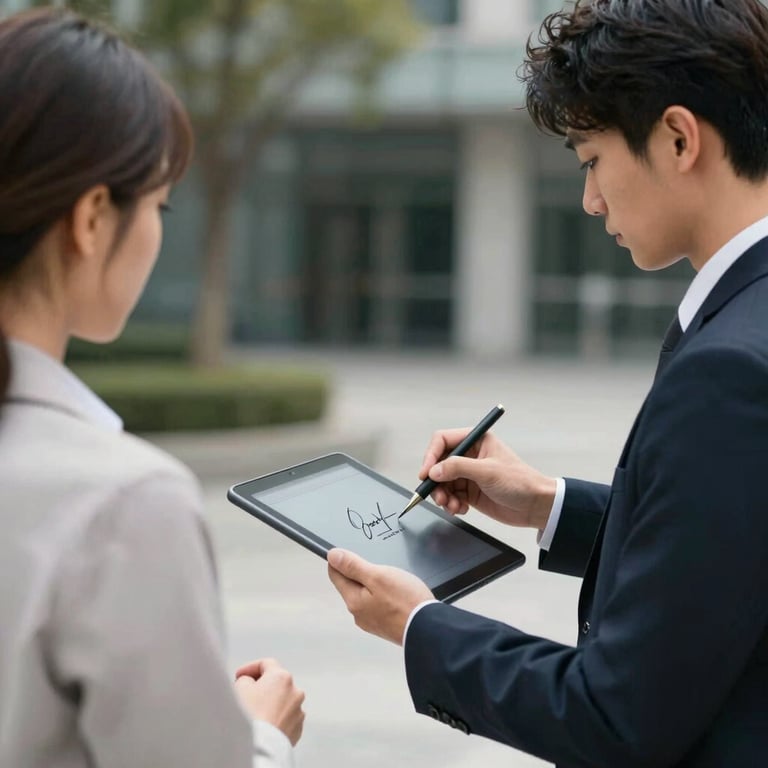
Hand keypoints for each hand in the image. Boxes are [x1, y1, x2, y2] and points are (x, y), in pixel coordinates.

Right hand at [234, 658, 304, 745]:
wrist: (259, 747)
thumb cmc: (249, 716)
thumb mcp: (240, 687)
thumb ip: (246, 678)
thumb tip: (251, 683)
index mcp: (282, 677)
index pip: (266, 664)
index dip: (250, 668)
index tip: (239, 676)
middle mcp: (295, 691)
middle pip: (276, 683)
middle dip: (262, 686)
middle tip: (246, 694)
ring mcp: (298, 711)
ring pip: (282, 702)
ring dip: (270, 704)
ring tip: (254, 713)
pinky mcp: (297, 729)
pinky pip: (285, 719)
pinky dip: (276, 719)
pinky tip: (263, 725)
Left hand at [327, 548, 433, 644]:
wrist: (430, 629)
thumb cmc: (406, 602)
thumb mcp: (378, 576)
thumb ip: (353, 566)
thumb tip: (333, 556)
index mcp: (353, 601)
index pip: (335, 575)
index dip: (340, 560)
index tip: (351, 552)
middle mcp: (359, 614)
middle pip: (351, 585)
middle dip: (360, 572)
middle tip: (379, 566)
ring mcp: (372, 622)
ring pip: (366, 595)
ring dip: (374, 584)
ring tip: (392, 580)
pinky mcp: (386, 625)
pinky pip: (378, 605)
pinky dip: (385, 596)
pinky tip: (398, 594)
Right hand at [419, 429, 556, 529]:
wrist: (536, 506)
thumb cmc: (520, 482)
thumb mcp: (488, 472)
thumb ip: (458, 468)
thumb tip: (434, 470)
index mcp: (476, 440)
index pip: (443, 441)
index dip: (431, 456)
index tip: (426, 473)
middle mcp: (470, 455)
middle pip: (439, 464)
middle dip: (436, 481)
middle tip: (438, 496)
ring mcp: (469, 474)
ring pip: (442, 482)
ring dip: (442, 496)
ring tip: (451, 506)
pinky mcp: (470, 491)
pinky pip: (450, 496)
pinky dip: (451, 504)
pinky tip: (461, 509)